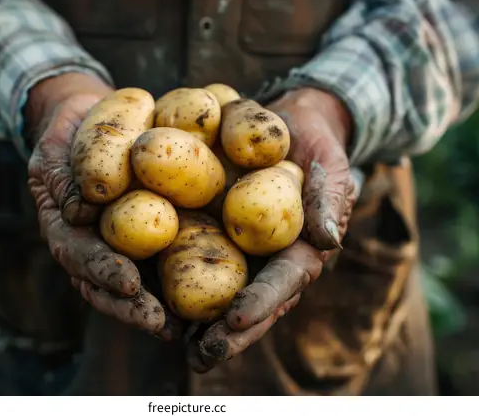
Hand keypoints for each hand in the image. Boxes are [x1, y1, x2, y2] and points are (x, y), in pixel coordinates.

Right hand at [26, 72, 181, 340]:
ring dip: (155, 307)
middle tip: (160, 323)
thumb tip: (78, 213)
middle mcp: (93, 244)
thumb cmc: (69, 133)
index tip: (129, 283)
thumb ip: (62, 177)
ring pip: (134, 283)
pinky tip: (203, 300)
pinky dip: (178, 283)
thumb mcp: (56, 148)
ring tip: (183, 327)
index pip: (79, 255)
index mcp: (66, 227)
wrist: (89, 122)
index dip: (102, 271)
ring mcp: (119, 243)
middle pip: (107, 285)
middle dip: (132, 306)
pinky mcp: (147, 235)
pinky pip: (162, 260)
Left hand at [188, 88, 359, 371]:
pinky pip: (193, 256)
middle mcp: (266, 258)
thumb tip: (328, 240)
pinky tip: (148, 297)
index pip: (283, 282)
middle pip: (248, 301)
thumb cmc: (315, 146)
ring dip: (198, 321)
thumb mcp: (329, 165)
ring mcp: (239, 248)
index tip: (237, 319)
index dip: (263, 302)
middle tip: (201, 353)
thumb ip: (329, 198)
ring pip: (219, 291)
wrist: (288, 124)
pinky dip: (174, 279)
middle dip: (227, 331)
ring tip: (172, 343)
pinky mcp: (212, 231)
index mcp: (298, 250)